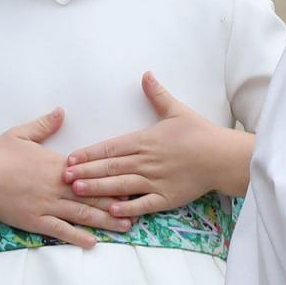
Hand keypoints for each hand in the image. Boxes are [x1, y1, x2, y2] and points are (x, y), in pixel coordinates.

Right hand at [0, 108, 131, 248]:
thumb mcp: (20, 134)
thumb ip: (44, 124)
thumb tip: (61, 111)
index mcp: (57, 165)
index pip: (92, 172)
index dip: (114, 177)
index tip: (134, 179)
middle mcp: (58, 186)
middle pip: (94, 195)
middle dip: (119, 202)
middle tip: (142, 207)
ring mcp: (47, 205)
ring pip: (82, 215)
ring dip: (106, 221)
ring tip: (127, 227)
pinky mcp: (36, 221)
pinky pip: (60, 230)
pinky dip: (77, 237)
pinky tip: (92, 243)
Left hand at [64, 73, 248, 215]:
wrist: (222, 156)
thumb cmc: (200, 133)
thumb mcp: (177, 110)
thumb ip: (157, 94)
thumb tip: (146, 74)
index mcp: (145, 140)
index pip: (110, 147)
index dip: (88, 153)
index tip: (70, 158)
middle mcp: (146, 161)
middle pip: (110, 167)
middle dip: (85, 171)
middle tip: (62, 176)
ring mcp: (155, 181)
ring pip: (121, 185)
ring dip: (98, 188)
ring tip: (77, 191)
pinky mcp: (166, 197)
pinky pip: (143, 204)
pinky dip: (127, 207)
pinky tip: (111, 210)